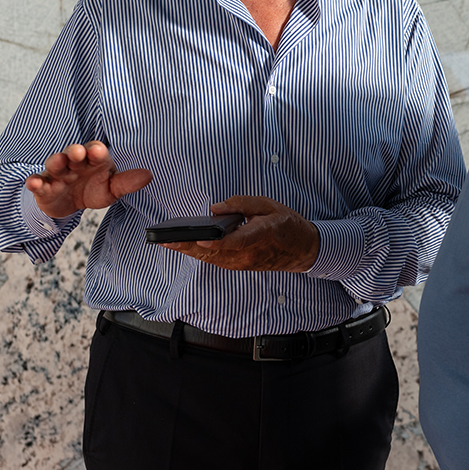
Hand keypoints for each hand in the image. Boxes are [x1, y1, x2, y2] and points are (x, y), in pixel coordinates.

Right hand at [25, 141, 151, 218]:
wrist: (69, 204)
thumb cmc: (93, 189)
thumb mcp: (111, 189)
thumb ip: (127, 182)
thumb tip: (149, 175)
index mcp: (93, 160)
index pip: (95, 151)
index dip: (97, 151)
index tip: (98, 152)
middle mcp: (74, 163)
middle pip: (73, 153)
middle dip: (75, 151)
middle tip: (78, 152)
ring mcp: (57, 173)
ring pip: (54, 163)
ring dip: (56, 161)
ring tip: (58, 161)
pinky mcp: (43, 187)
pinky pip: (38, 182)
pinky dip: (34, 182)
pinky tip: (33, 183)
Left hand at [161, 195, 320, 271]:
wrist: (302, 250)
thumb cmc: (286, 225)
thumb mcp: (269, 205)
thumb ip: (242, 204)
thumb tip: (215, 208)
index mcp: (259, 235)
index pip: (235, 240)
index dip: (216, 241)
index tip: (200, 237)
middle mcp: (248, 254)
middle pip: (214, 252)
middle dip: (189, 246)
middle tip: (166, 241)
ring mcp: (243, 263)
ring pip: (211, 258)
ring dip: (189, 252)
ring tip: (167, 243)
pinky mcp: (239, 266)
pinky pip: (215, 260)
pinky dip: (199, 254)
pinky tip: (184, 247)